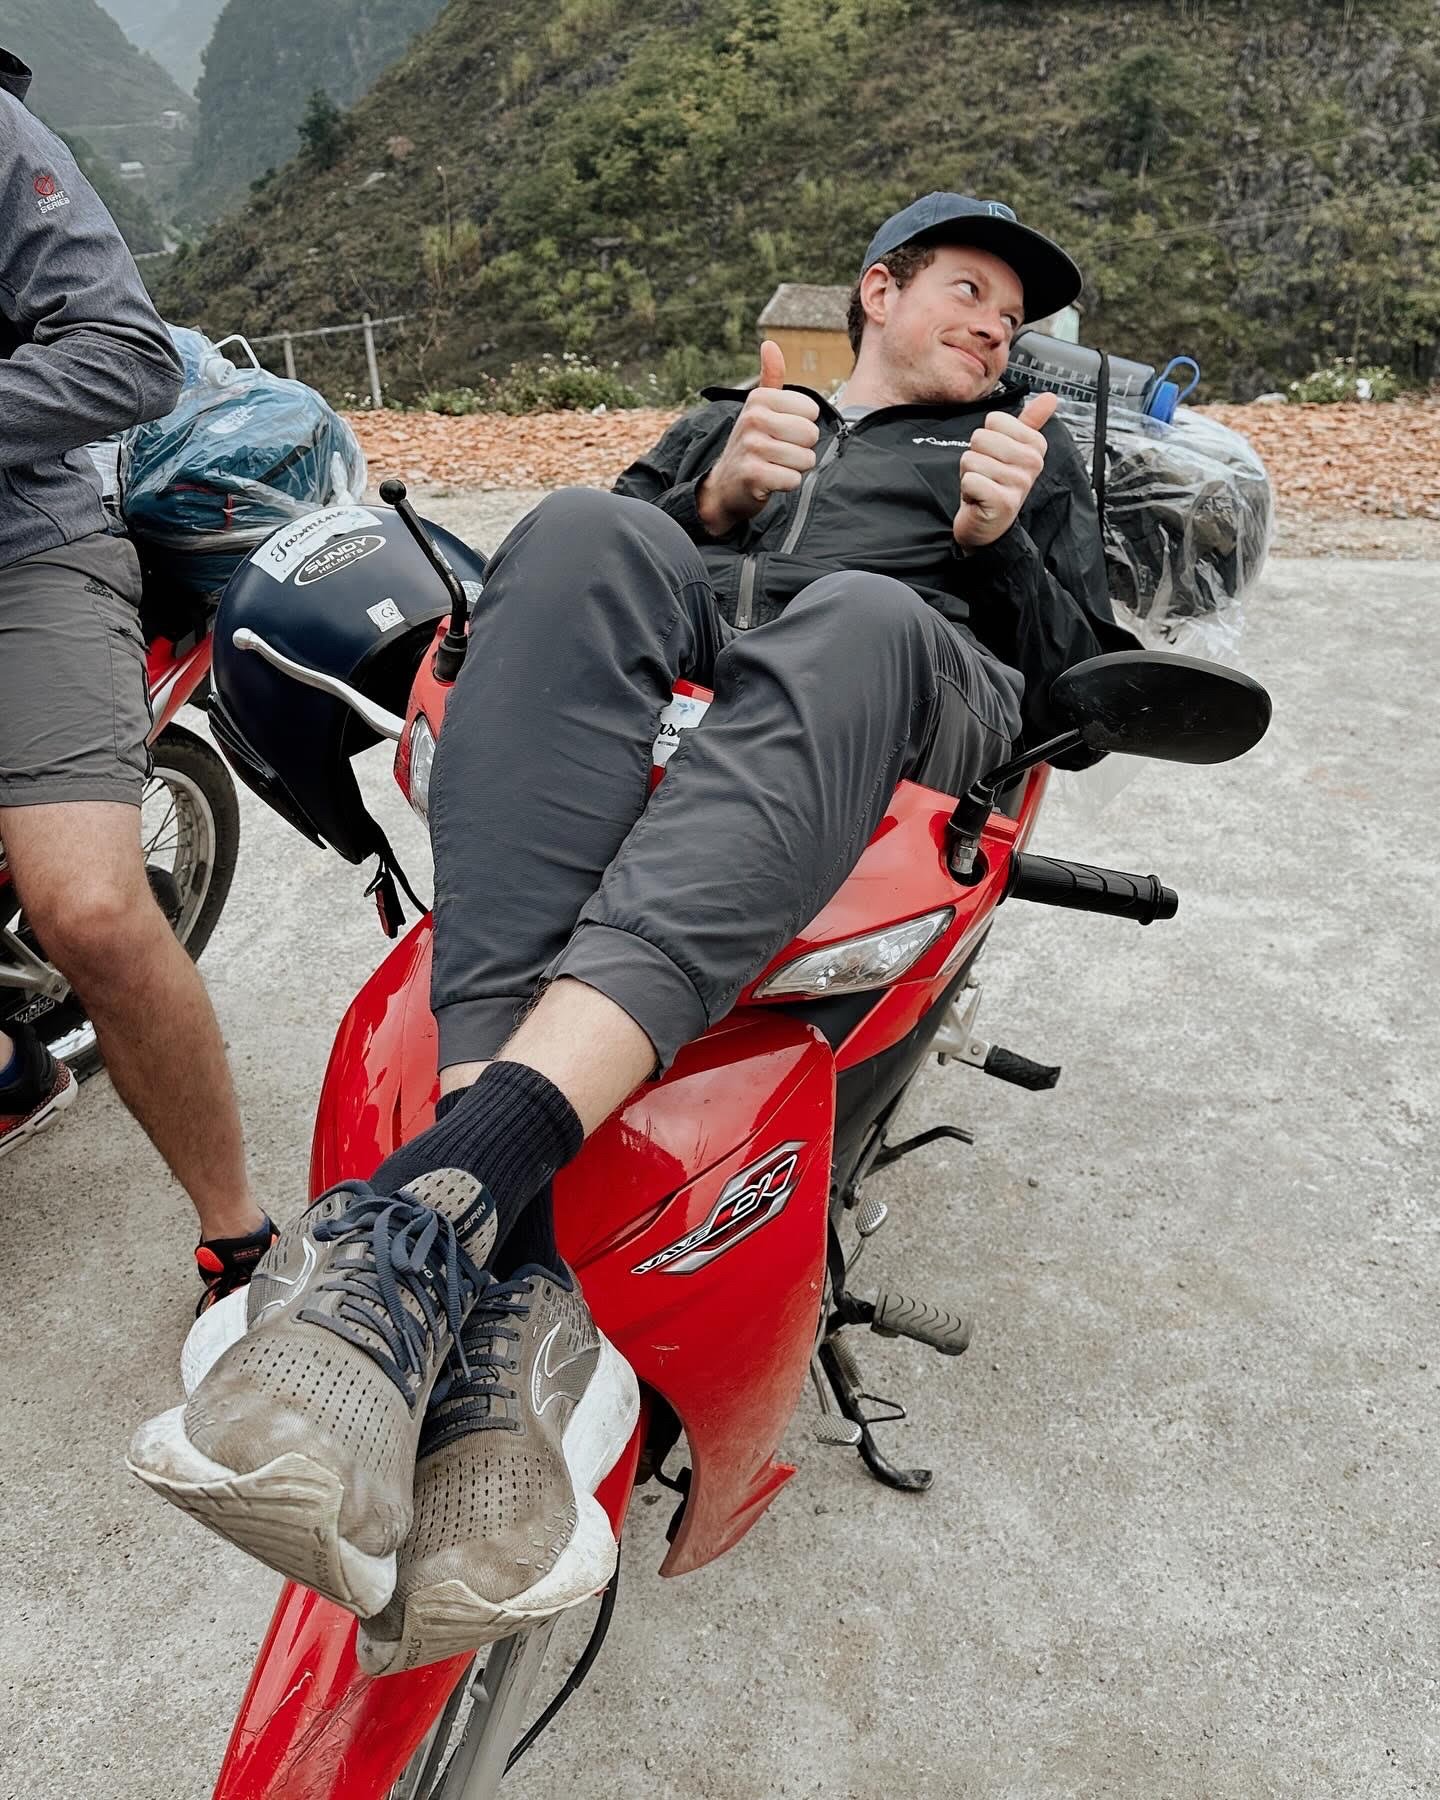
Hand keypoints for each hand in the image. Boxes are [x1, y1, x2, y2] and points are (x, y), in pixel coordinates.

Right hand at [696, 340, 820, 535]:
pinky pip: (793, 480)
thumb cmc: (751, 444)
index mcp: (759, 399)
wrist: (726, 486)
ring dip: (794, 468)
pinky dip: (786, 485)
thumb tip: (770, 343)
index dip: (803, 427)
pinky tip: (770, 481)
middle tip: (779, 453)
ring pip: (805, 459)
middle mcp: (753, 418)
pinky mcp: (753, 475)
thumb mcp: (758, 408)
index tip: (781, 433)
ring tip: (774, 466)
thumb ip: (770, 378)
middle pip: (811, 435)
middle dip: (801, 449)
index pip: (812, 411)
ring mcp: (752, 447)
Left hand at [952, 391, 1057, 550]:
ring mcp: (1019, 483)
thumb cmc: (996, 484)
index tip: (995, 457)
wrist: (988, 524)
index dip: (987, 439)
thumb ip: (1030, 422)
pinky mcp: (1003, 502)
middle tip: (987, 474)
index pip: (994, 420)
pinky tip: (979, 499)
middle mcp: (1032, 462)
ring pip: (972, 459)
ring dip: (970, 474)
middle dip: (975, 456)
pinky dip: (967, 490)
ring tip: (983, 486)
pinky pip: (970, 480)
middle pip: (981, 437)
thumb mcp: (1014, 449)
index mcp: (1036, 445)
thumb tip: (1051, 397)